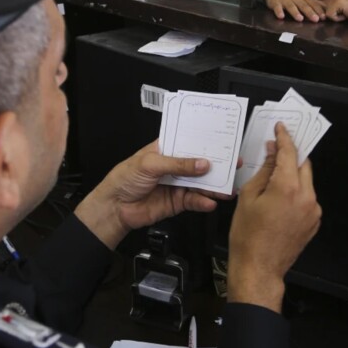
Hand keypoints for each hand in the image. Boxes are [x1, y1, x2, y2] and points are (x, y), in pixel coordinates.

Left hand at [74, 141, 222, 249]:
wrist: (114, 207)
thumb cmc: (124, 179)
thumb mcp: (150, 163)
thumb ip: (178, 163)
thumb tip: (201, 163)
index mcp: (166, 150)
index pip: (189, 142)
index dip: (205, 141)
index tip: (222, 139)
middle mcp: (174, 166)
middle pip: (199, 163)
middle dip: (216, 164)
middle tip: (233, 163)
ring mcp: (177, 184)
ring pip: (201, 183)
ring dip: (215, 185)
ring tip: (227, 186)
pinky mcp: (177, 202)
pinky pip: (195, 201)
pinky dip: (204, 202)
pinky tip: (210, 201)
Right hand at [226, 123, 320, 312]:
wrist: (259, 268)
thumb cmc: (248, 236)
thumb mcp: (249, 197)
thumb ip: (265, 171)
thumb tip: (273, 153)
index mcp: (288, 187)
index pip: (290, 153)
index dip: (285, 138)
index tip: (282, 129)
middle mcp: (306, 197)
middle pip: (303, 165)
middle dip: (291, 156)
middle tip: (279, 150)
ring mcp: (313, 210)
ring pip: (306, 182)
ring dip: (293, 176)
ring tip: (274, 181)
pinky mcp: (314, 222)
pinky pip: (307, 198)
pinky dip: (296, 193)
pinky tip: (280, 200)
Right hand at [262, 0, 324, 22]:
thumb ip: (316, 4)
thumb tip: (329, 10)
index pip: (313, 4)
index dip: (319, 10)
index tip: (324, 17)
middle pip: (303, 5)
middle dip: (310, 12)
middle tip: (316, 19)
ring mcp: (286, 0)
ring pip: (291, 6)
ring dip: (295, 12)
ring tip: (300, 19)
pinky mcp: (276, 3)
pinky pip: (277, 8)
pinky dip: (279, 12)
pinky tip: (281, 16)